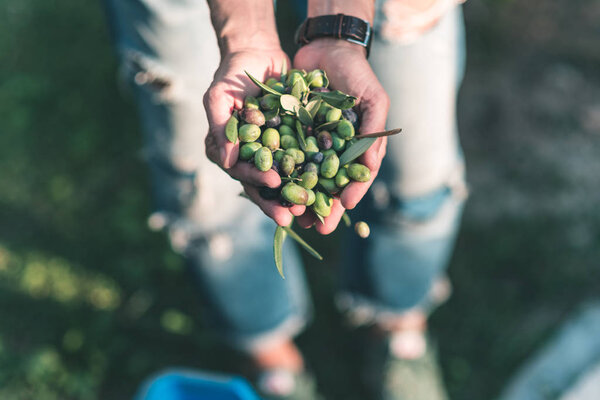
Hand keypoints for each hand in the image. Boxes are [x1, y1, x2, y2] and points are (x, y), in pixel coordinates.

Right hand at [203, 50, 305, 225]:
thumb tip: (224, 162)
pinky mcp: (290, 144)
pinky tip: (326, 186)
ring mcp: (271, 152)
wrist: (257, 54)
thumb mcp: (219, 96)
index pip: (240, 171)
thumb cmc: (232, 74)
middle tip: (293, 215)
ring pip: (284, 179)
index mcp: (228, 151)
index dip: (255, 178)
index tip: (272, 181)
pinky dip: (313, 174)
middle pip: (263, 184)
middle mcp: (249, 156)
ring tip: (311, 210)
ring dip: (296, 195)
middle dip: (277, 201)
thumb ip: (220, 127)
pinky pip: (302, 162)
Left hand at [293, 39, 389, 233]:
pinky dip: (279, 171)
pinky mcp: (289, 131)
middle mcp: (333, 149)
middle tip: (316, 227)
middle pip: (328, 183)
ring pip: (304, 175)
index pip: (354, 178)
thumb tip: (368, 173)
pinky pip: (283, 154)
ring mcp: (311, 142)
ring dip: (299, 196)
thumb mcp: (374, 101)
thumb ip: (373, 135)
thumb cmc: (357, 74)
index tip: (341, 210)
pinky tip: (272, 186)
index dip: (349, 194)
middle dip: (321, 205)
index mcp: (356, 147)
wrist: (327, 47)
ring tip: (292, 216)